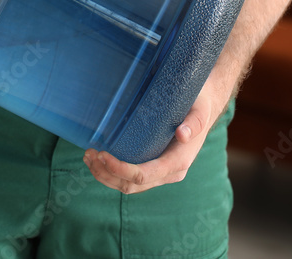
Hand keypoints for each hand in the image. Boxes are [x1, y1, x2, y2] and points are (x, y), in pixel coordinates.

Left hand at [82, 71, 232, 193]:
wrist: (203, 107)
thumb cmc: (198, 105)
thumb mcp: (199, 109)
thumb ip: (194, 122)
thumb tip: (183, 134)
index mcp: (178, 161)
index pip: (143, 175)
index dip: (120, 169)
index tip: (101, 154)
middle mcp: (170, 172)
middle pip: (132, 185)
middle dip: (106, 173)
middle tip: (88, 153)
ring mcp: (161, 173)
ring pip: (129, 186)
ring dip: (105, 175)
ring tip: (87, 157)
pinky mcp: (153, 167)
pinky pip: (130, 178)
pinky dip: (111, 172)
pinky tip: (97, 158)